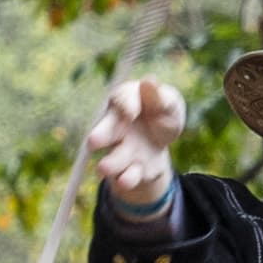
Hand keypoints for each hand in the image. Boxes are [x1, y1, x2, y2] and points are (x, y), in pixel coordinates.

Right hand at [86, 77, 187, 214]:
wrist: (165, 138)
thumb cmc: (162, 112)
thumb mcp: (169, 102)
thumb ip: (160, 96)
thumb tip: (149, 82)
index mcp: (124, 103)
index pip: (121, 100)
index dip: (127, 105)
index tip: (132, 113)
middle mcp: (116, 128)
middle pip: (104, 132)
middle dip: (100, 136)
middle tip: (93, 141)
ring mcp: (122, 151)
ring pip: (113, 158)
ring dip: (110, 164)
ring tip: (103, 168)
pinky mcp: (132, 171)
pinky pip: (128, 177)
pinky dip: (127, 180)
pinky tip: (125, 181)